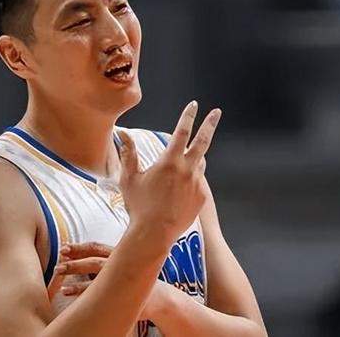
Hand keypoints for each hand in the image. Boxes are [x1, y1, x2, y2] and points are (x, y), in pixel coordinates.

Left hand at [48, 242, 159, 320]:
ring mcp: (123, 280)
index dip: (80, 247)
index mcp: (120, 254)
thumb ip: (109, 259)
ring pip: (96, 276)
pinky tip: (68, 291)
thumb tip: (83, 257)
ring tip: (60, 278)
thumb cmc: (140, 278)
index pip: (96, 247)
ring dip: (76, 276)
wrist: (162, 299)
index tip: (64, 247)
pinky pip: (100, 294)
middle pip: (94, 260)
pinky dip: (81, 292)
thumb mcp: (127, 262)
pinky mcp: (125, 296)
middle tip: (59, 261)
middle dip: (75, 260)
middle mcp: (122, 264)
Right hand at [118, 101, 220, 244]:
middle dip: (210, 124)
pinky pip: (198, 182)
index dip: (188, 116)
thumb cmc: (139, 206)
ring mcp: (197, 184)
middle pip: (203, 141)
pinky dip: (191, 180)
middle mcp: (187, 170)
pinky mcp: (201, 197)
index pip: (182, 131)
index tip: (194, 105)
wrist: (154, 234)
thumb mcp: (129, 178)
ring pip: (200, 163)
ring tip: (179, 169)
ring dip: (194, 158)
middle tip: (217, 112)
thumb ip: (128, 153)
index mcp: (169, 161)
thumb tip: (122, 133)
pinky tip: (178, 192)